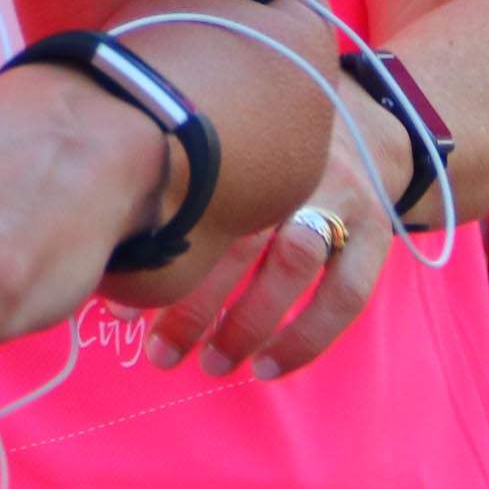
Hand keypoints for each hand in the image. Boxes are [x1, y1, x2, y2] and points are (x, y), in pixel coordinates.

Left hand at [133, 130, 388, 379]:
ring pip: (293, 261)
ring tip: (213, 363)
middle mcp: (289, 164)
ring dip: (249, 322)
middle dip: (196, 303)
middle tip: (163, 353)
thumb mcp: (223, 153)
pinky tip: (269, 366)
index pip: (192, 202)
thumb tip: (112, 274)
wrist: (364, 121)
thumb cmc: (264, 150)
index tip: (121, 309)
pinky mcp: (376, 230)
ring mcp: (340, 194)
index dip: (157, 259)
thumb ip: (178, 196)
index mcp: (241, 142)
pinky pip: (346, 293)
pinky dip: (307, 336)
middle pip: (239, 234)